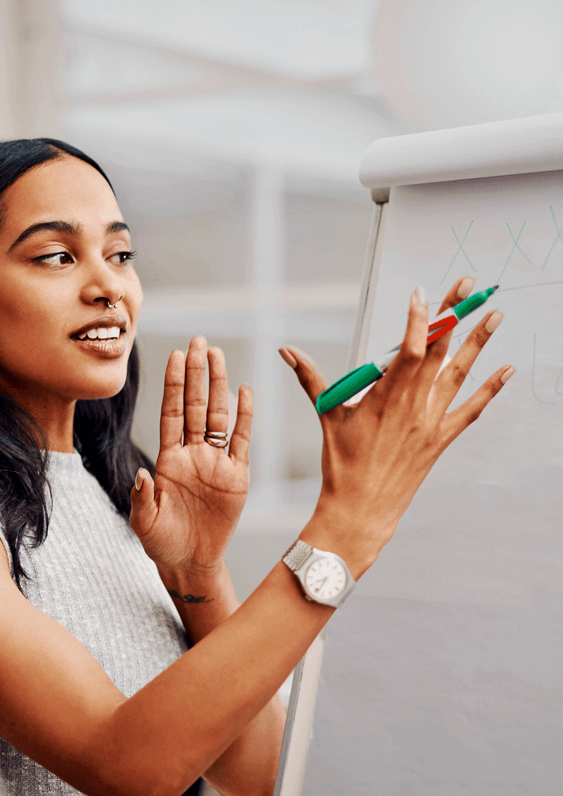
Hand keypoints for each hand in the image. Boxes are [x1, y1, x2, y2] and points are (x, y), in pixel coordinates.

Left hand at [130, 337, 252, 573]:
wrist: (190, 562)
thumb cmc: (162, 542)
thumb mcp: (144, 521)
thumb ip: (141, 497)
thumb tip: (141, 474)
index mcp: (167, 460)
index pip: (172, 414)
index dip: (174, 385)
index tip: (174, 356)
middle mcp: (192, 454)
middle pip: (196, 405)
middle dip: (196, 374)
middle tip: (198, 341)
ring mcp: (215, 463)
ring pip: (219, 416)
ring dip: (218, 385)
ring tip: (217, 355)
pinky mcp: (236, 477)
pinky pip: (241, 441)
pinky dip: (244, 416)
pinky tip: (244, 391)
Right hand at [282, 277, 512, 575]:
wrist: (361, 508)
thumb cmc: (341, 465)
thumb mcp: (326, 415)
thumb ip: (310, 378)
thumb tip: (287, 351)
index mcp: (383, 397)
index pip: (407, 349)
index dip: (418, 320)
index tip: (422, 294)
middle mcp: (412, 406)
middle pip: (438, 351)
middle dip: (454, 315)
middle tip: (469, 287)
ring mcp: (430, 422)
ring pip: (459, 373)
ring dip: (479, 342)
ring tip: (495, 315)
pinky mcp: (440, 439)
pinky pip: (471, 410)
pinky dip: (490, 390)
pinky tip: (507, 370)